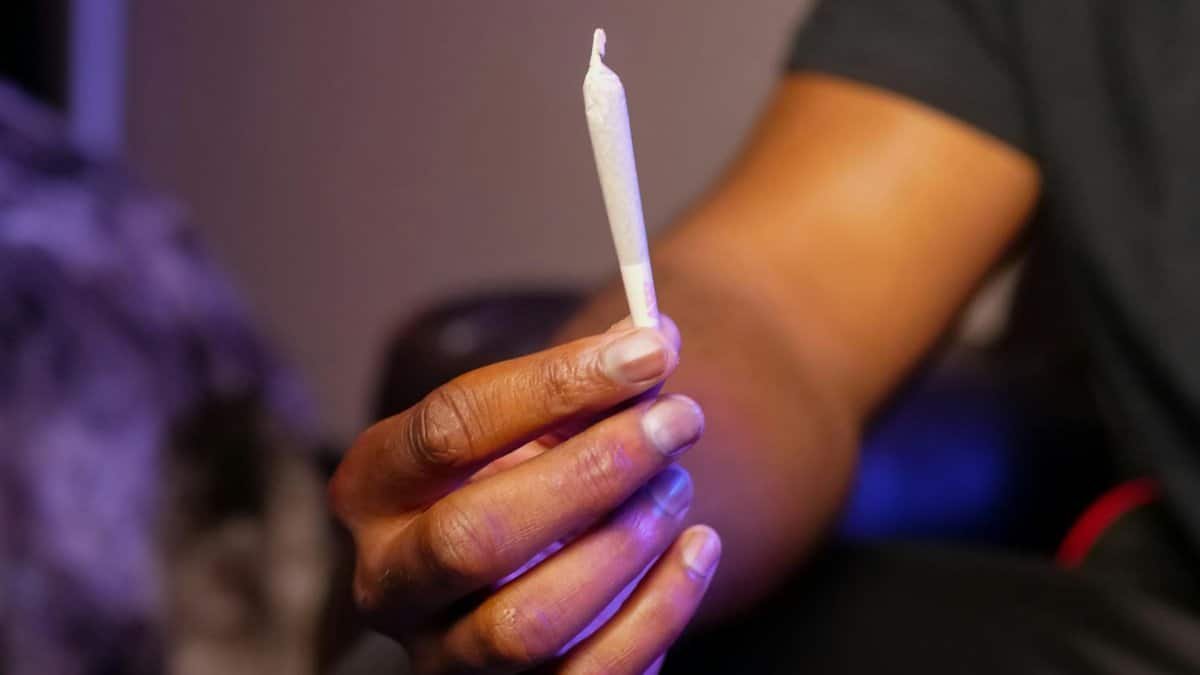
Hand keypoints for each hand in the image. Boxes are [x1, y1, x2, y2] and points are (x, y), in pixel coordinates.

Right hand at [328, 317, 720, 673]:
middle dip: (592, 473)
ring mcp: (443, 655)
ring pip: (526, 623)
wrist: (525, 558)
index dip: (556, 384)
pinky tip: (698, 548)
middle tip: (678, 421)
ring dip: (624, 545)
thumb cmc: (525, 471)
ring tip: (679, 484)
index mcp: (374, 488)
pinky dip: (660, 611)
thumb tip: (656, 341)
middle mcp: (389, 581)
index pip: (449, 431)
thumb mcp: (532, 424)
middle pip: (474, 538)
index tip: (651, 352)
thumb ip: (582, 383)